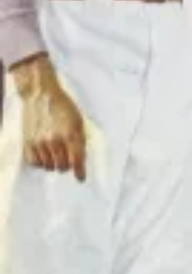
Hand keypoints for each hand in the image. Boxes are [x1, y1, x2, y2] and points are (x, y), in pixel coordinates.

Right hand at [11, 54, 86, 180]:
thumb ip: (80, 140)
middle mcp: (55, 140)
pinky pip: (35, 163)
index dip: (80, 172)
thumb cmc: (63, 106)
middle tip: (67, 157)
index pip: (77, 159)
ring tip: (55, 152)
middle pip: (63, 167)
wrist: (40, 95)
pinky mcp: (28, 143)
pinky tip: (44, 153)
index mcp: (71, 133)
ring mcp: (39, 143)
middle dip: (67, 164)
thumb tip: (81, 159)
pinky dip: (41, 161)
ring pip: (49, 166)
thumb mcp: (78, 120)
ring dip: (54, 163)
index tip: (81, 178)